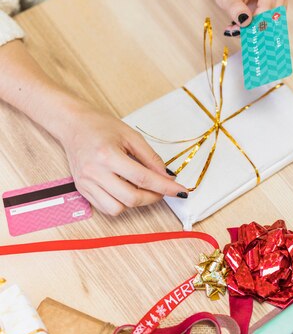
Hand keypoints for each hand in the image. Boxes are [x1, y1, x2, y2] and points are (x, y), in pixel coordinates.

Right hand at [59, 105, 187, 215]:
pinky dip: (120, 204)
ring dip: (136, 203)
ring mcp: (86, 183)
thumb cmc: (101, 126)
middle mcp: (95, 172)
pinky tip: (126, 190)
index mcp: (108, 155)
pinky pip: (105, 208)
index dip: (165, 187)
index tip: (180, 191)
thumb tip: (167, 177)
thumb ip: (150, 158)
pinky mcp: (82, 190)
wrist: (72, 124)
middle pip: (131, 198)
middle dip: (153, 197)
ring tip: (142, 189)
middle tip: (162, 190)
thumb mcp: (131, 135)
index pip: (143, 179)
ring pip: (117, 209)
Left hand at [210, 0, 287, 35]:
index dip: (253, 23)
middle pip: (271, 19)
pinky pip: (270, 27)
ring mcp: (280, 2)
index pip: (267, 10)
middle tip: (233, 30)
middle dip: (253, 29)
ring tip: (235, 28)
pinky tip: (241, 27)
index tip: (236, 30)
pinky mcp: (277, 12)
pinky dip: (255, 31)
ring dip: (253, 31)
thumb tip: (246, 21)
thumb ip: (235, 9)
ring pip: (272, 26)